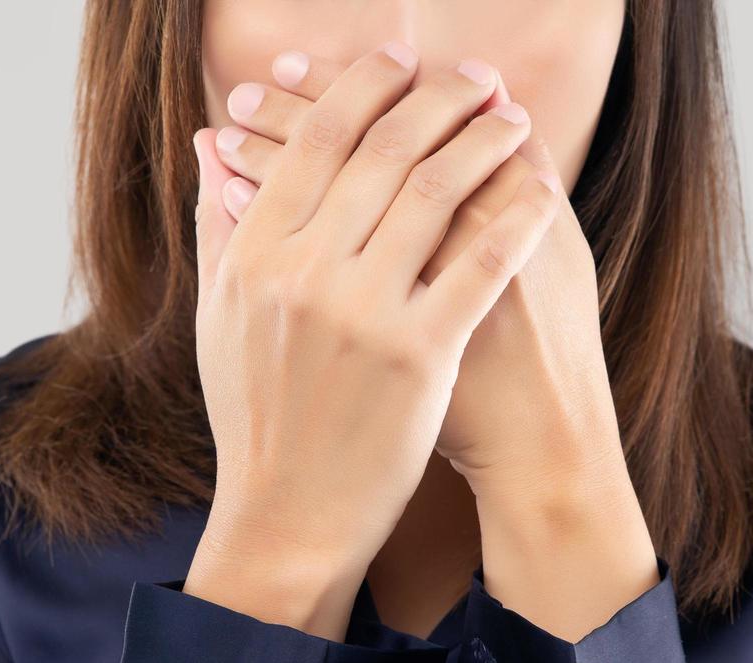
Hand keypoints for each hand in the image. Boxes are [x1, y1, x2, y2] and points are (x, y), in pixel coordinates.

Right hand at [187, 42, 563, 639]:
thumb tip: (210, 148)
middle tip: (476, 77)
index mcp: (256, 256)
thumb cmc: (254, 415)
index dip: (364, 87)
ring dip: (484, 143)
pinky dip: (514, 219)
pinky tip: (541, 191)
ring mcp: (364, 314)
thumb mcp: (217, 317)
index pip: (317, 141)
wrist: (288, 512)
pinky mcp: (420, 356)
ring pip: (435, 195)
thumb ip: (218, 225)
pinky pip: (479, 266)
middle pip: (383, 153)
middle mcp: (305, 274)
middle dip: (439, 99)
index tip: (401, 59)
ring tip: (514, 118)